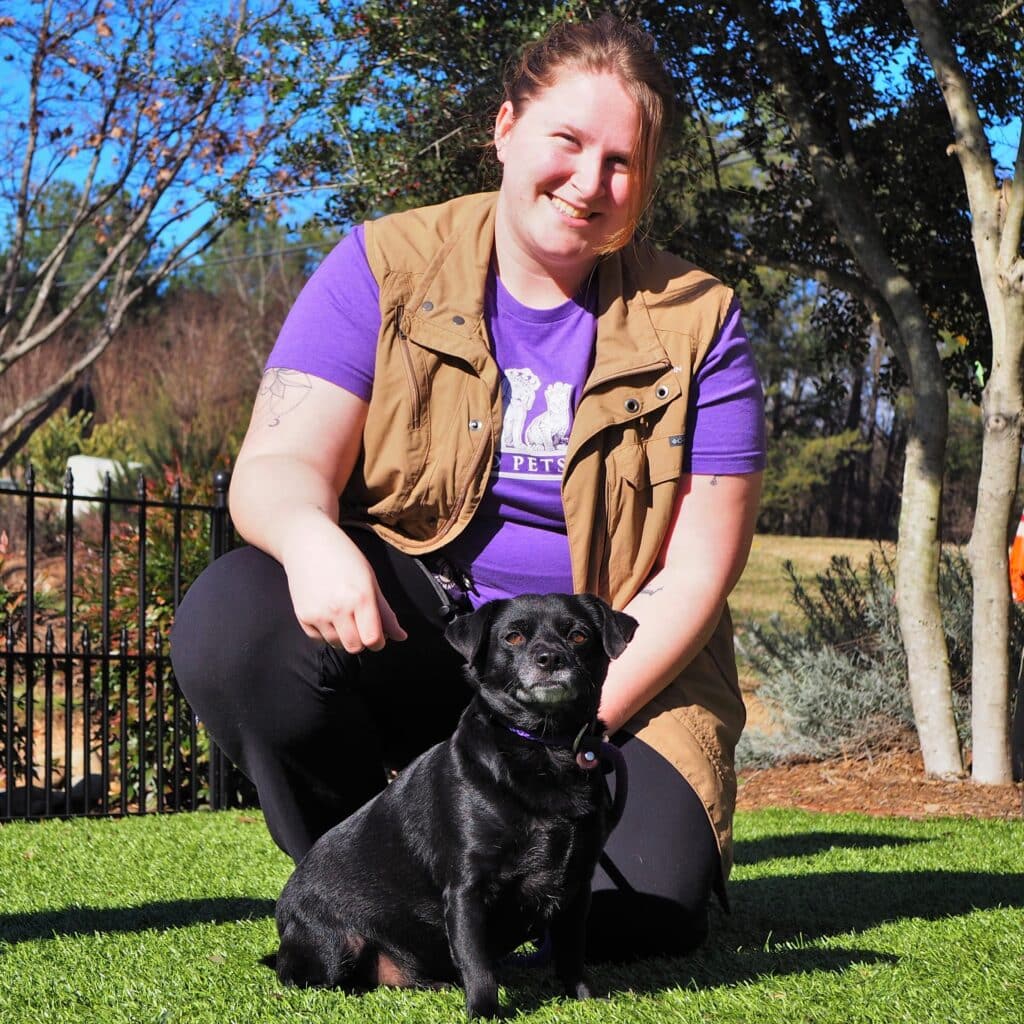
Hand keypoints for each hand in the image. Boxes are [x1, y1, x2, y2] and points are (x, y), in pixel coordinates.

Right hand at [280, 512, 406, 652]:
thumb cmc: (346, 558)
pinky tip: (329, 613)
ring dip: (345, 637)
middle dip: (362, 641)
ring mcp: (318, 614)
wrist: (308, 543)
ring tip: (345, 616)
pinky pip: (320, 639)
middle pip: (355, 647)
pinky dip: (327, 632)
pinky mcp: (302, 616)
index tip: (379, 635)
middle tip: (362, 626)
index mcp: (361, 597)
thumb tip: (401, 637)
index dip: (379, 641)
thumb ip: (385, 612)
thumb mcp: (371, 580)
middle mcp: (338, 608)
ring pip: (337, 645)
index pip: (373, 639)